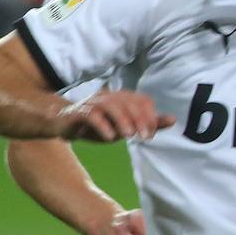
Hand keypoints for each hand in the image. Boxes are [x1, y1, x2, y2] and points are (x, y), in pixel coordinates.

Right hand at [57, 90, 173, 143]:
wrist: (63, 124)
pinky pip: (92, 116)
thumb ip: (148, 123)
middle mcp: (109, 97)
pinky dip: (103, 125)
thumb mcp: (125, 126)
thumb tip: (173, 119)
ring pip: (111, 106)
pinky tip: (109, 137)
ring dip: (123, 121)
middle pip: (129, 103)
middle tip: (144, 137)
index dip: (150, 116)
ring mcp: (93, 103)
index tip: (151, 135)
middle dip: (139, 119)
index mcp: (122, 98)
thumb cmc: (98, 125)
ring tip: (129, 136)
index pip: (143, 101)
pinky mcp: (79, 113)